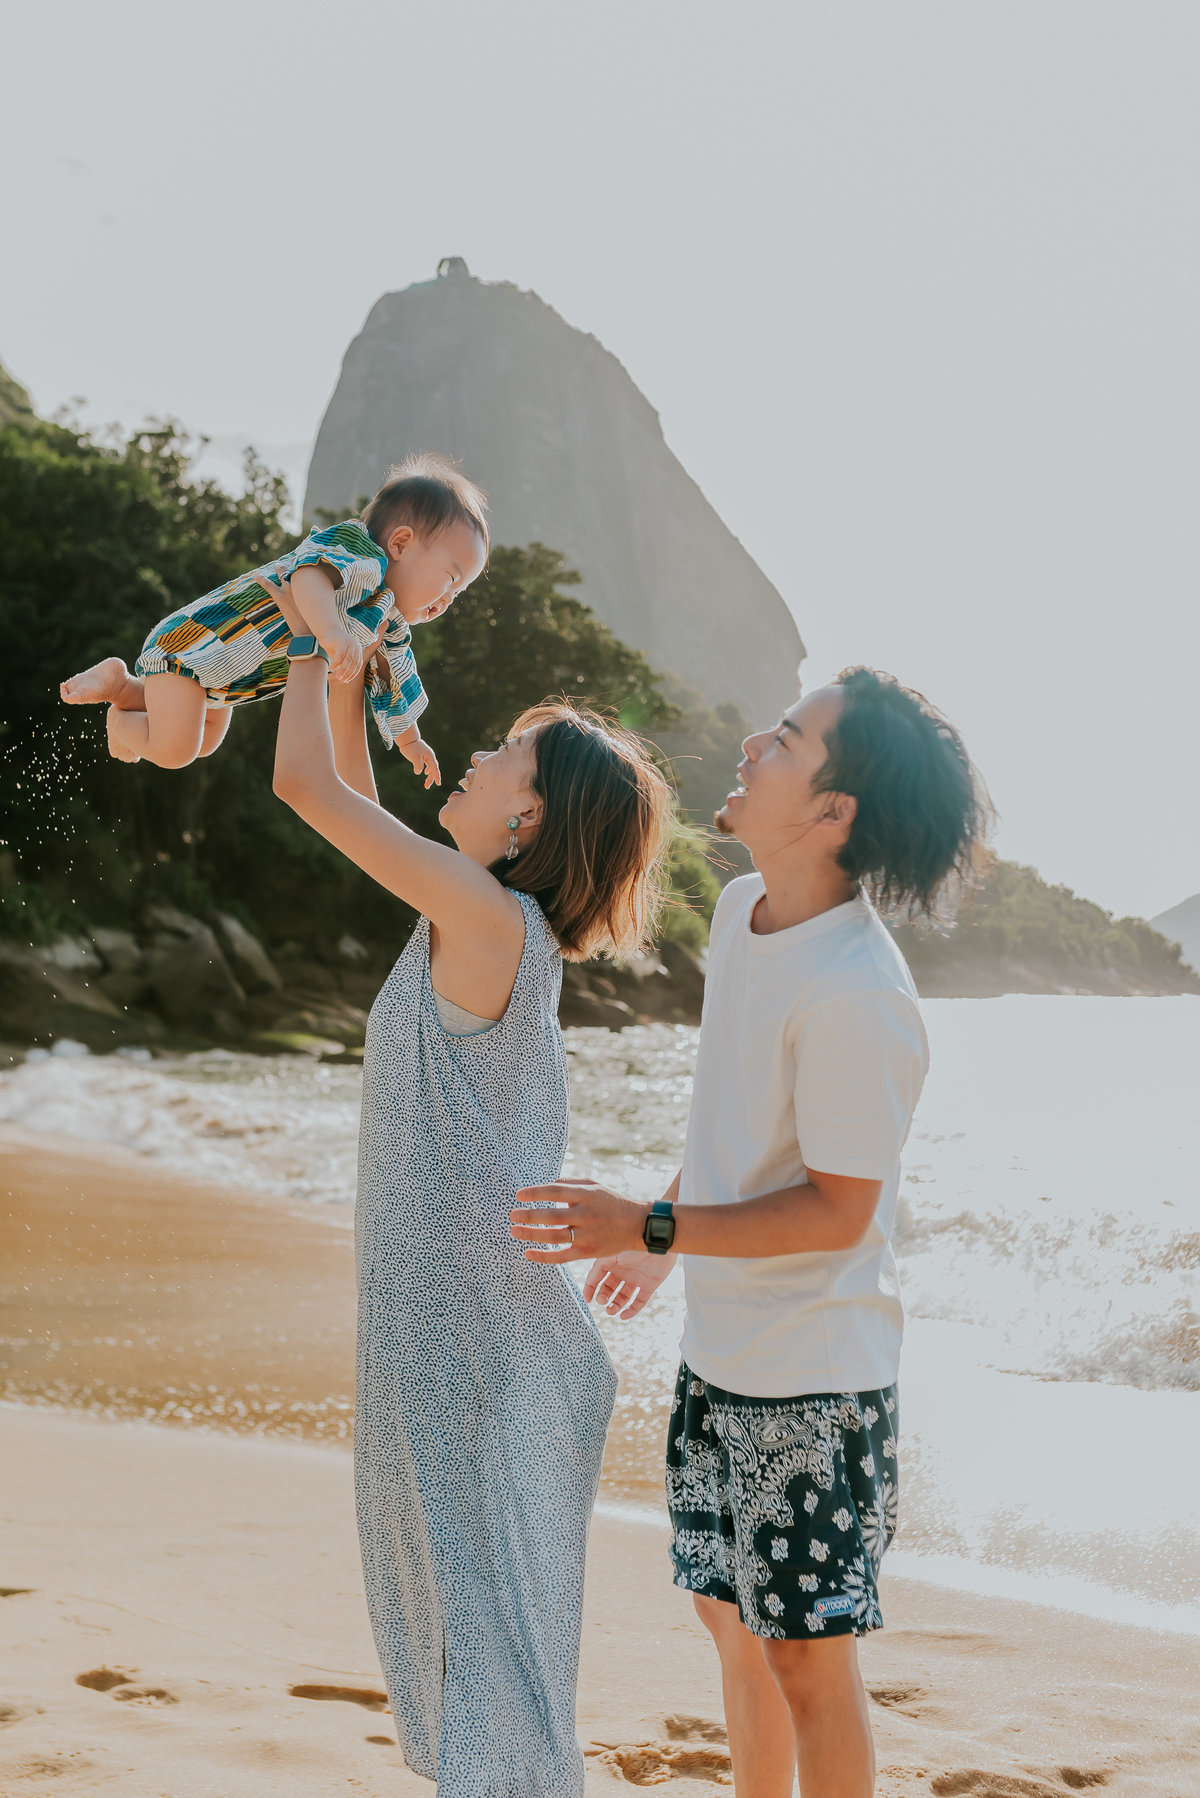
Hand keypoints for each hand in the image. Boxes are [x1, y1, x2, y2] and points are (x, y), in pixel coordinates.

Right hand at [321, 631, 363, 684]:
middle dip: (348, 674)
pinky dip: (336, 663)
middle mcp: (356, 646)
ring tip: (337, 677)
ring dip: (342, 670)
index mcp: (358, 650)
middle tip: (341, 680)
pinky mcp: (342, 641)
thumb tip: (345, 679)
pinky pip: (340, 655)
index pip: (358, 665)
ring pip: (348, 660)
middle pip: (354, 663)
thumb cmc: (334, 646)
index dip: (352, 674)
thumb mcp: (341, 656)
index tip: (346, 681)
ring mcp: (350, 643)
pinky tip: (331, 668)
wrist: (327, 631)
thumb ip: (344, 665)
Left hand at [400, 733, 441, 788]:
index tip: (438, 784)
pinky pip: (428, 764)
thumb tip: (419, 772)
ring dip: (429, 776)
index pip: (434, 769)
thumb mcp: (414, 757)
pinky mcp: (424, 755)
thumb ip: (418, 765)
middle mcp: (430, 757)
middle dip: (431, 779)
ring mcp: (428, 756)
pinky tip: (426, 773)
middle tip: (427, 787)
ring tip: (426, 784)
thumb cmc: (411, 747)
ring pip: (431, 768)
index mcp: (430, 757)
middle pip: (433, 770)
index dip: (436, 777)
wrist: (408, 739)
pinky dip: (428, 770)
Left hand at [510, 1179, 646, 1262]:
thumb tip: (547, 1184)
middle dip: (529, 1215)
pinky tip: (528, 1253)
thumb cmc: (612, 1202)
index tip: (518, 1195)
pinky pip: (561, 1256)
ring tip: (514, 1231)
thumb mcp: (595, 1186)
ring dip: (531, 1234)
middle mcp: (586, 1214)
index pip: (555, 1191)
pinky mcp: (587, 1252)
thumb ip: (571, 1183)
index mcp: (587, 1195)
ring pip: (554, 1236)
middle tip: (512, 1214)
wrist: (637, 1226)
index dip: (535, 1193)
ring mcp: (587, 1235)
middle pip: (552, 1215)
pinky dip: (543, 1256)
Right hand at [584, 1250, 676, 1318]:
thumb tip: (588, 1281)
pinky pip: (639, 1301)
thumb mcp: (610, 1254)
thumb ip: (598, 1267)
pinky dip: (631, 1310)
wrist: (657, 1242)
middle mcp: (623, 1271)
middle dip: (603, 1297)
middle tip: (602, 1301)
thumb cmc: (633, 1243)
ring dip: (615, 1306)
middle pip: (609, 1288)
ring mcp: (636, 1278)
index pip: (597, 1277)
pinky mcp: (649, 1285)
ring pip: (623, 1297)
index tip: (588, 1299)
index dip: (590, 1288)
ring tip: (611, 1311)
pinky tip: (623, 1316)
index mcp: (611, 1262)